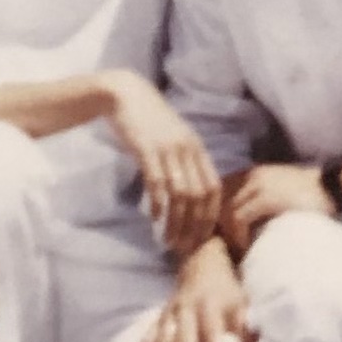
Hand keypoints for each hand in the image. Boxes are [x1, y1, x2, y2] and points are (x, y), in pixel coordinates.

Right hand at [105, 78, 224, 256]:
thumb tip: (191, 193)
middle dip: (194, 225)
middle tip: (185, 247)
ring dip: (176, 221)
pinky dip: (158, 203)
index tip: (202, 237)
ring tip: (169, 240)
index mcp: (197, 148)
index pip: (214, 188)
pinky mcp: (147, 149)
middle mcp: (188, 149)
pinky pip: (157, 182)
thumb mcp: (175, 138)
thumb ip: (185, 161)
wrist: (126, 94)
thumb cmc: (150, 120)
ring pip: (180, 194)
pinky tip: (154, 217)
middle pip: (200, 195)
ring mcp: (168, 149)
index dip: (211, 215)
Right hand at [140, 246, 249, 341]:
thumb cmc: (225, 290)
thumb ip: (248, 331)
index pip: (211, 327)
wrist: (201, 263)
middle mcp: (185, 308)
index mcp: (208, 302)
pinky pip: (148, 338)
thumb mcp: (241, 302)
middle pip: (182, 335)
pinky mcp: (158, 319)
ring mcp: (169, 313)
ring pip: (161, 339)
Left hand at [220, 160, 338, 245]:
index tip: (221, 235)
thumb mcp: (278, 191)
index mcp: (253, 173)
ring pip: (226, 211)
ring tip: (236, 251)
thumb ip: (257, 199)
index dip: (215, 214)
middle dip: (218, 226)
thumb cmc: (308, 196)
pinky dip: (238, 235)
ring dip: (228, 234)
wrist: (332, 188)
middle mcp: (252, 175)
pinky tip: (246, 247)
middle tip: (225, 247)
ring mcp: (258, 185)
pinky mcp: (266, 197)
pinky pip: (239, 217)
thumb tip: (237, 223)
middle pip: (219, 202)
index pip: (219, 192)